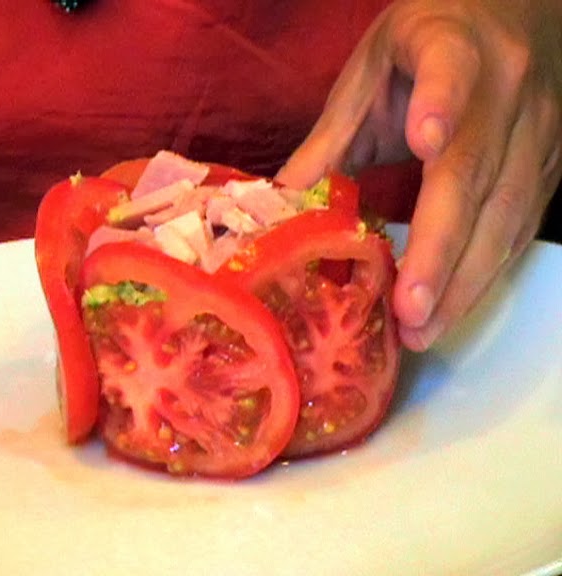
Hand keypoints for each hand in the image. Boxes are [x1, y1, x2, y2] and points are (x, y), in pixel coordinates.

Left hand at [277, 0, 561, 350]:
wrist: (507, 14)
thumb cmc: (423, 42)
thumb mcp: (368, 73)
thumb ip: (330, 135)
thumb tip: (279, 201)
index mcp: (454, 48)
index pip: (450, 72)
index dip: (440, 104)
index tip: (425, 142)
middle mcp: (508, 90)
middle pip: (476, 175)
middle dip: (442, 250)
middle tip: (410, 311)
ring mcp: (537, 132)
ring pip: (507, 214)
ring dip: (466, 280)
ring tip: (424, 329)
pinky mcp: (547, 166)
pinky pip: (520, 227)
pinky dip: (486, 273)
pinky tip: (453, 308)